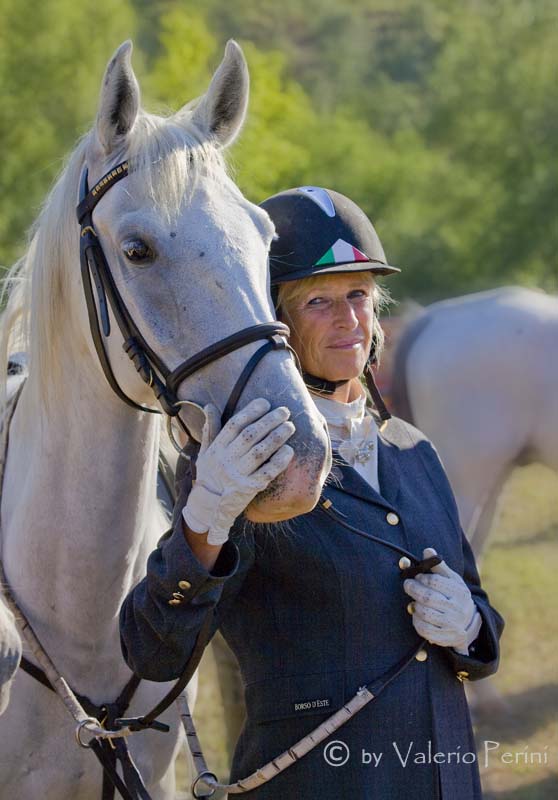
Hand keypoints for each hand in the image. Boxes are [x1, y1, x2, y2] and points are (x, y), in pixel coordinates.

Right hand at [183, 398, 294, 544]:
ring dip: (277, 437)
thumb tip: (209, 406)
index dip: (250, 412)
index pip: (234, 425)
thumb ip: (210, 430)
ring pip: (260, 452)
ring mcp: (239, 475)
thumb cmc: (209, 476)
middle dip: (269, 421)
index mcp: (217, 449)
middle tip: (284, 411)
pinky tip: (289, 450)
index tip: (265, 402)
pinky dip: (279, 461)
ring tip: (290, 426)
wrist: (208, 507)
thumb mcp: (204, 452)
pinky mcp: (250, 488)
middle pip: (250, 436)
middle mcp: (227, 460)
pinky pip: (267, 473)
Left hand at [403, 547, 481, 654]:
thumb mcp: (453, 580)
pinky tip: (417, 614)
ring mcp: (450, 625)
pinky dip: (416, 620)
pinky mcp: (443, 637)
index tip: (417, 576)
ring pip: (424, 613)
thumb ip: (439, 566)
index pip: (435, 582)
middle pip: (427, 597)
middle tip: (407, 585)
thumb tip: (427, 550)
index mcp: (459, 592)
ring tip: (414, 601)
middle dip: (413, 589)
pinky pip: (423, 629)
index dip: (421, 578)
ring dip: (414, 605)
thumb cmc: (456, 596)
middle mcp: (456, 609)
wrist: (469, 624)